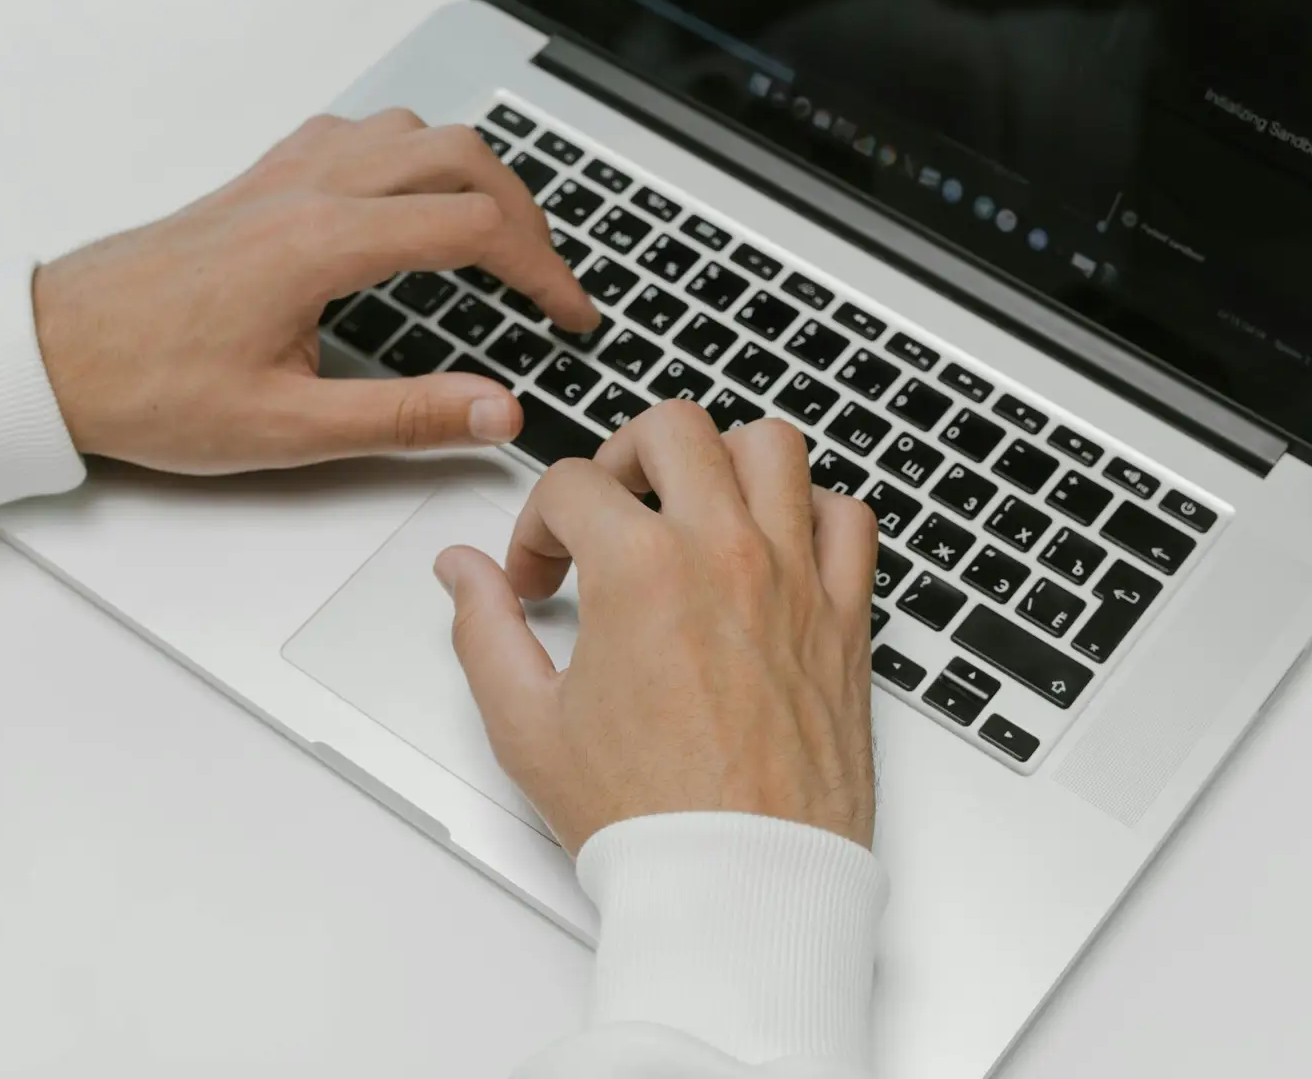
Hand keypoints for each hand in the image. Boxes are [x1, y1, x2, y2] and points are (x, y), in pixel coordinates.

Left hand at [32, 109, 598, 473]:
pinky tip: (409, 204)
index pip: (476, 227)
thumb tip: (498, 412)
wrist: (49, 354)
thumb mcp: (287, 428)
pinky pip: (358, 134)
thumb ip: (406, 416)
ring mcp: (283, 174)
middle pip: (460, 156)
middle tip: (548, 276)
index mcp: (325, 242)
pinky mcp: (259, 180)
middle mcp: (310, 189)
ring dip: (472, 173)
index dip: (544, 271)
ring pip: (412, 132)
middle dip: (526, 212)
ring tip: (498, 237)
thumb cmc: (151, 388)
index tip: (571, 314)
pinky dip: (411, 157)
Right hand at [435, 404, 880, 856]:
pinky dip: (813, 513)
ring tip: (692, 506)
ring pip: (772, 446)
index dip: (535, 527)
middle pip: (673, 428)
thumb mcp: (527, 726)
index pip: (571, 484)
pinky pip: (848, 518)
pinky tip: (775, 546)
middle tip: (610, 512)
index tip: (539, 576)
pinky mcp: (845, 616)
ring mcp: (795, 578)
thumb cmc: (647, 819)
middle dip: (623, 456)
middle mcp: (724, 555)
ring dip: (723, 460)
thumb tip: (462, 573)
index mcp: (640, 572)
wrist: (741, 882)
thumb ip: (484, 630)